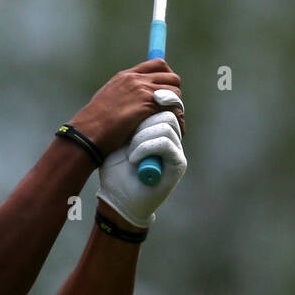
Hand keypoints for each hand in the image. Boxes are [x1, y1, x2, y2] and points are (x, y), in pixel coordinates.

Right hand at [71, 60, 183, 157]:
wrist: (90, 130)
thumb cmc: (95, 120)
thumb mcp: (108, 97)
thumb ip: (124, 92)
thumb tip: (134, 99)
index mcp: (126, 75)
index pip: (158, 64)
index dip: (167, 75)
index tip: (168, 87)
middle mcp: (136, 79)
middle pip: (172, 76)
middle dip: (174, 91)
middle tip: (170, 106)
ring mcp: (143, 91)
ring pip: (175, 92)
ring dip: (176, 105)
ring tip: (172, 118)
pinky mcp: (148, 105)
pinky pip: (173, 106)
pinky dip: (177, 116)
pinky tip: (175, 125)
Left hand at [95, 110, 186, 228]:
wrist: (118, 198)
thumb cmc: (115, 171)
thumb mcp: (118, 140)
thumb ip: (129, 121)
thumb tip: (134, 95)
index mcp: (157, 130)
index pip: (162, 105)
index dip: (151, 103)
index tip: (133, 104)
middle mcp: (170, 138)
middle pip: (167, 112)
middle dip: (143, 121)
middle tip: (127, 139)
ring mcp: (176, 150)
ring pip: (167, 125)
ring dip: (142, 136)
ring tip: (129, 152)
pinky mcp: (178, 164)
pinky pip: (166, 143)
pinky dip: (146, 148)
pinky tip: (133, 159)